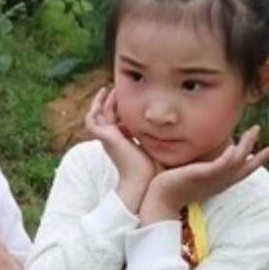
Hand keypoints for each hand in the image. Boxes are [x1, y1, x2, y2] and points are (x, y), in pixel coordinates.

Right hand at [85, 87, 157, 210]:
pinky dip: (95, 106)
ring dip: (103, 101)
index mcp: (122, 142)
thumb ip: (159, 136)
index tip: (131, 98)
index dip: (121, 110)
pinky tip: (104, 93)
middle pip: (106, 115)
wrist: (143, 181)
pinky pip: (92, 119)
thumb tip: (176, 126)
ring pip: (98, 114)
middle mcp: (112, 139)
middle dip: (111, 102)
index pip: (117, 122)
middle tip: (119, 88)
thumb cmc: (153, 170)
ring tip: (111, 88)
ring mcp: (106, 137)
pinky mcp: (104, 136)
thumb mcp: (156, 146)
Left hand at [139, 126, 268, 224]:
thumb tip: (197, 154)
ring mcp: (211, 179)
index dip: (256, 162)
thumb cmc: (170, 187)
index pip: (241, 171)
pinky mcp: (201, 176)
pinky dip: (228, 158)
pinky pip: (219, 166)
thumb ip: (198, 165)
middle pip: (244, 168)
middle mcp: (218, 181)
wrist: (158, 199)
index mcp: (218, 181)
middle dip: (259, 157)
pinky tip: (235, 147)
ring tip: (254, 131)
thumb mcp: (191, 175)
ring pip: (235, 161)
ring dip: (247, 146)